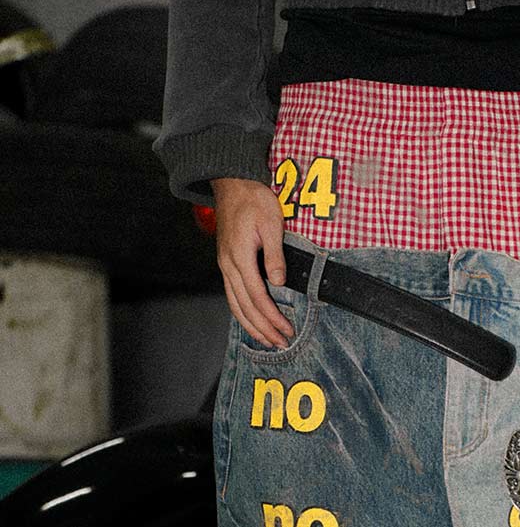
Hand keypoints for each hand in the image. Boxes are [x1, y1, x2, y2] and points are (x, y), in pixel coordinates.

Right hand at [211, 177, 293, 347]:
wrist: (232, 183)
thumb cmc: (253, 199)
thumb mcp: (271, 224)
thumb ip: (275, 255)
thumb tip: (279, 282)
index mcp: (240, 257)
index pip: (257, 297)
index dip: (272, 317)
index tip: (286, 330)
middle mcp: (229, 265)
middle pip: (245, 307)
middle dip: (263, 329)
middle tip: (280, 343)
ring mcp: (225, 265)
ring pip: (236, 304)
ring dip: (252, 325)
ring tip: (267, 340)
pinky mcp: (227, 263)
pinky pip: (232, 295)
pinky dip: (243, 313)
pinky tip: (252, 321)